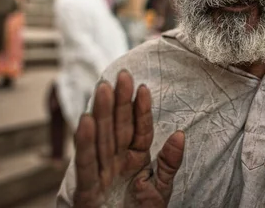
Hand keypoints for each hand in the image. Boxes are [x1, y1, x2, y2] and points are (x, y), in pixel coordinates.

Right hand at [73, 70, 184, 207]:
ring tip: (103, 87)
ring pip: (101, 139)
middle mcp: (115, 161)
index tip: (143, 87)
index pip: (139, 130)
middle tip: (122, 75)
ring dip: (101, 113)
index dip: (141, 110)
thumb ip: (169, 162)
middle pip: (118, 127)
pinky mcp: (86, 190)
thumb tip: (180, 133)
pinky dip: (84, 144)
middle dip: (119, 101)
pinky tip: (86, 121)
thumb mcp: (161, 188)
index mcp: (134, 159)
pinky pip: (86, 164)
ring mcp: (100, 174)